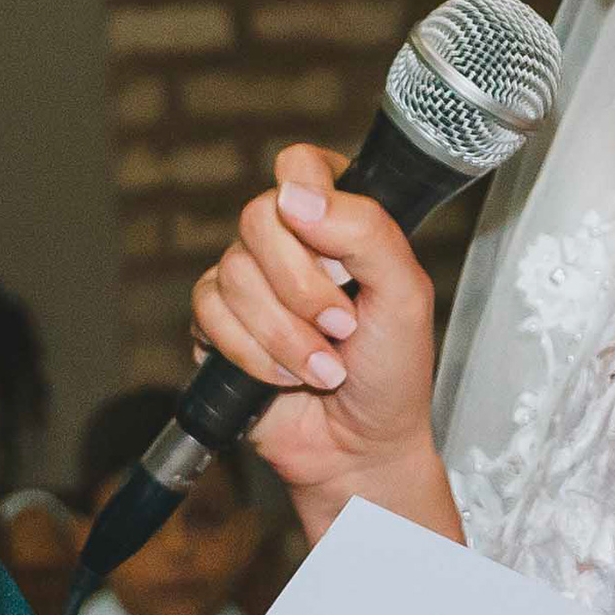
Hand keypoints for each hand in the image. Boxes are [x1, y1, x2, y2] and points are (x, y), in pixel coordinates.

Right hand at [188, 145, 448, 522]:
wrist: (360, 448)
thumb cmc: (393, 374)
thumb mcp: (405, 296)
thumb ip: (366, 232)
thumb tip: (298, 196)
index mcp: (338, 222)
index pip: (301, 166)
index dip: (303, 189)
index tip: (318, 225)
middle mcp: (289, 245)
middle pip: (256, 218)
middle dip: (301, 287)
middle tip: (342, 324)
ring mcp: (250, 283)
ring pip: (233, 274)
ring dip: (285, 335)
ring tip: (324, 368)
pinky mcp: (219, 325)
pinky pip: (209, 316)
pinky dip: (253, 355)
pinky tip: (284, 377)